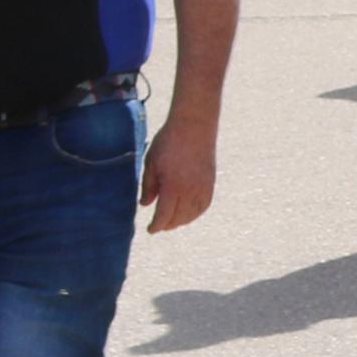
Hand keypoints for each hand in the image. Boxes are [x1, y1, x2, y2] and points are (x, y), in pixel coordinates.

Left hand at [142, 109, 216, 233]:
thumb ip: (148, 187)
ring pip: (192, 214)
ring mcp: (203, 187)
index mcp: (172, 187)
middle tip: (159, 225)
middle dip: (167, 225)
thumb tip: (145, 205)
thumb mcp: (151, 164)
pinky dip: (195, 213)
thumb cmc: (169, 142)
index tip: (150, 229)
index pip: (164, 216)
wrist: (194, 126)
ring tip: (172, 221)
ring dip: (181, 221)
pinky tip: (188, 213)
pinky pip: (203, 205)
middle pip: (178, 218)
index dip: (156, 226)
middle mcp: (190, 191)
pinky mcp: (210, 182)